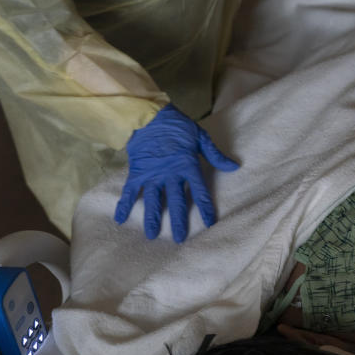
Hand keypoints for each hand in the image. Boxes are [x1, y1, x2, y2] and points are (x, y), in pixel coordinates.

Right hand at [114, 104, 239, 241]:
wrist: (149, 114)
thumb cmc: (177, 125)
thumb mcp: (200, 137)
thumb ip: (215, 155)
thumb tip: (234, 166)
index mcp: (188, 166)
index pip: (200, 192)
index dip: (205, 209)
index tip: (210, 224)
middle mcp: (170, 174)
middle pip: (176, 202)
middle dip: (178, 221)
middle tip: (180, 239)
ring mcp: (151, 174)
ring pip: (152, 201)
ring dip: (152, 218)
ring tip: (152, 235)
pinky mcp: (136, 172)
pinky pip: (129, 191)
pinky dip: (123, 204)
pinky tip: (120, 219)